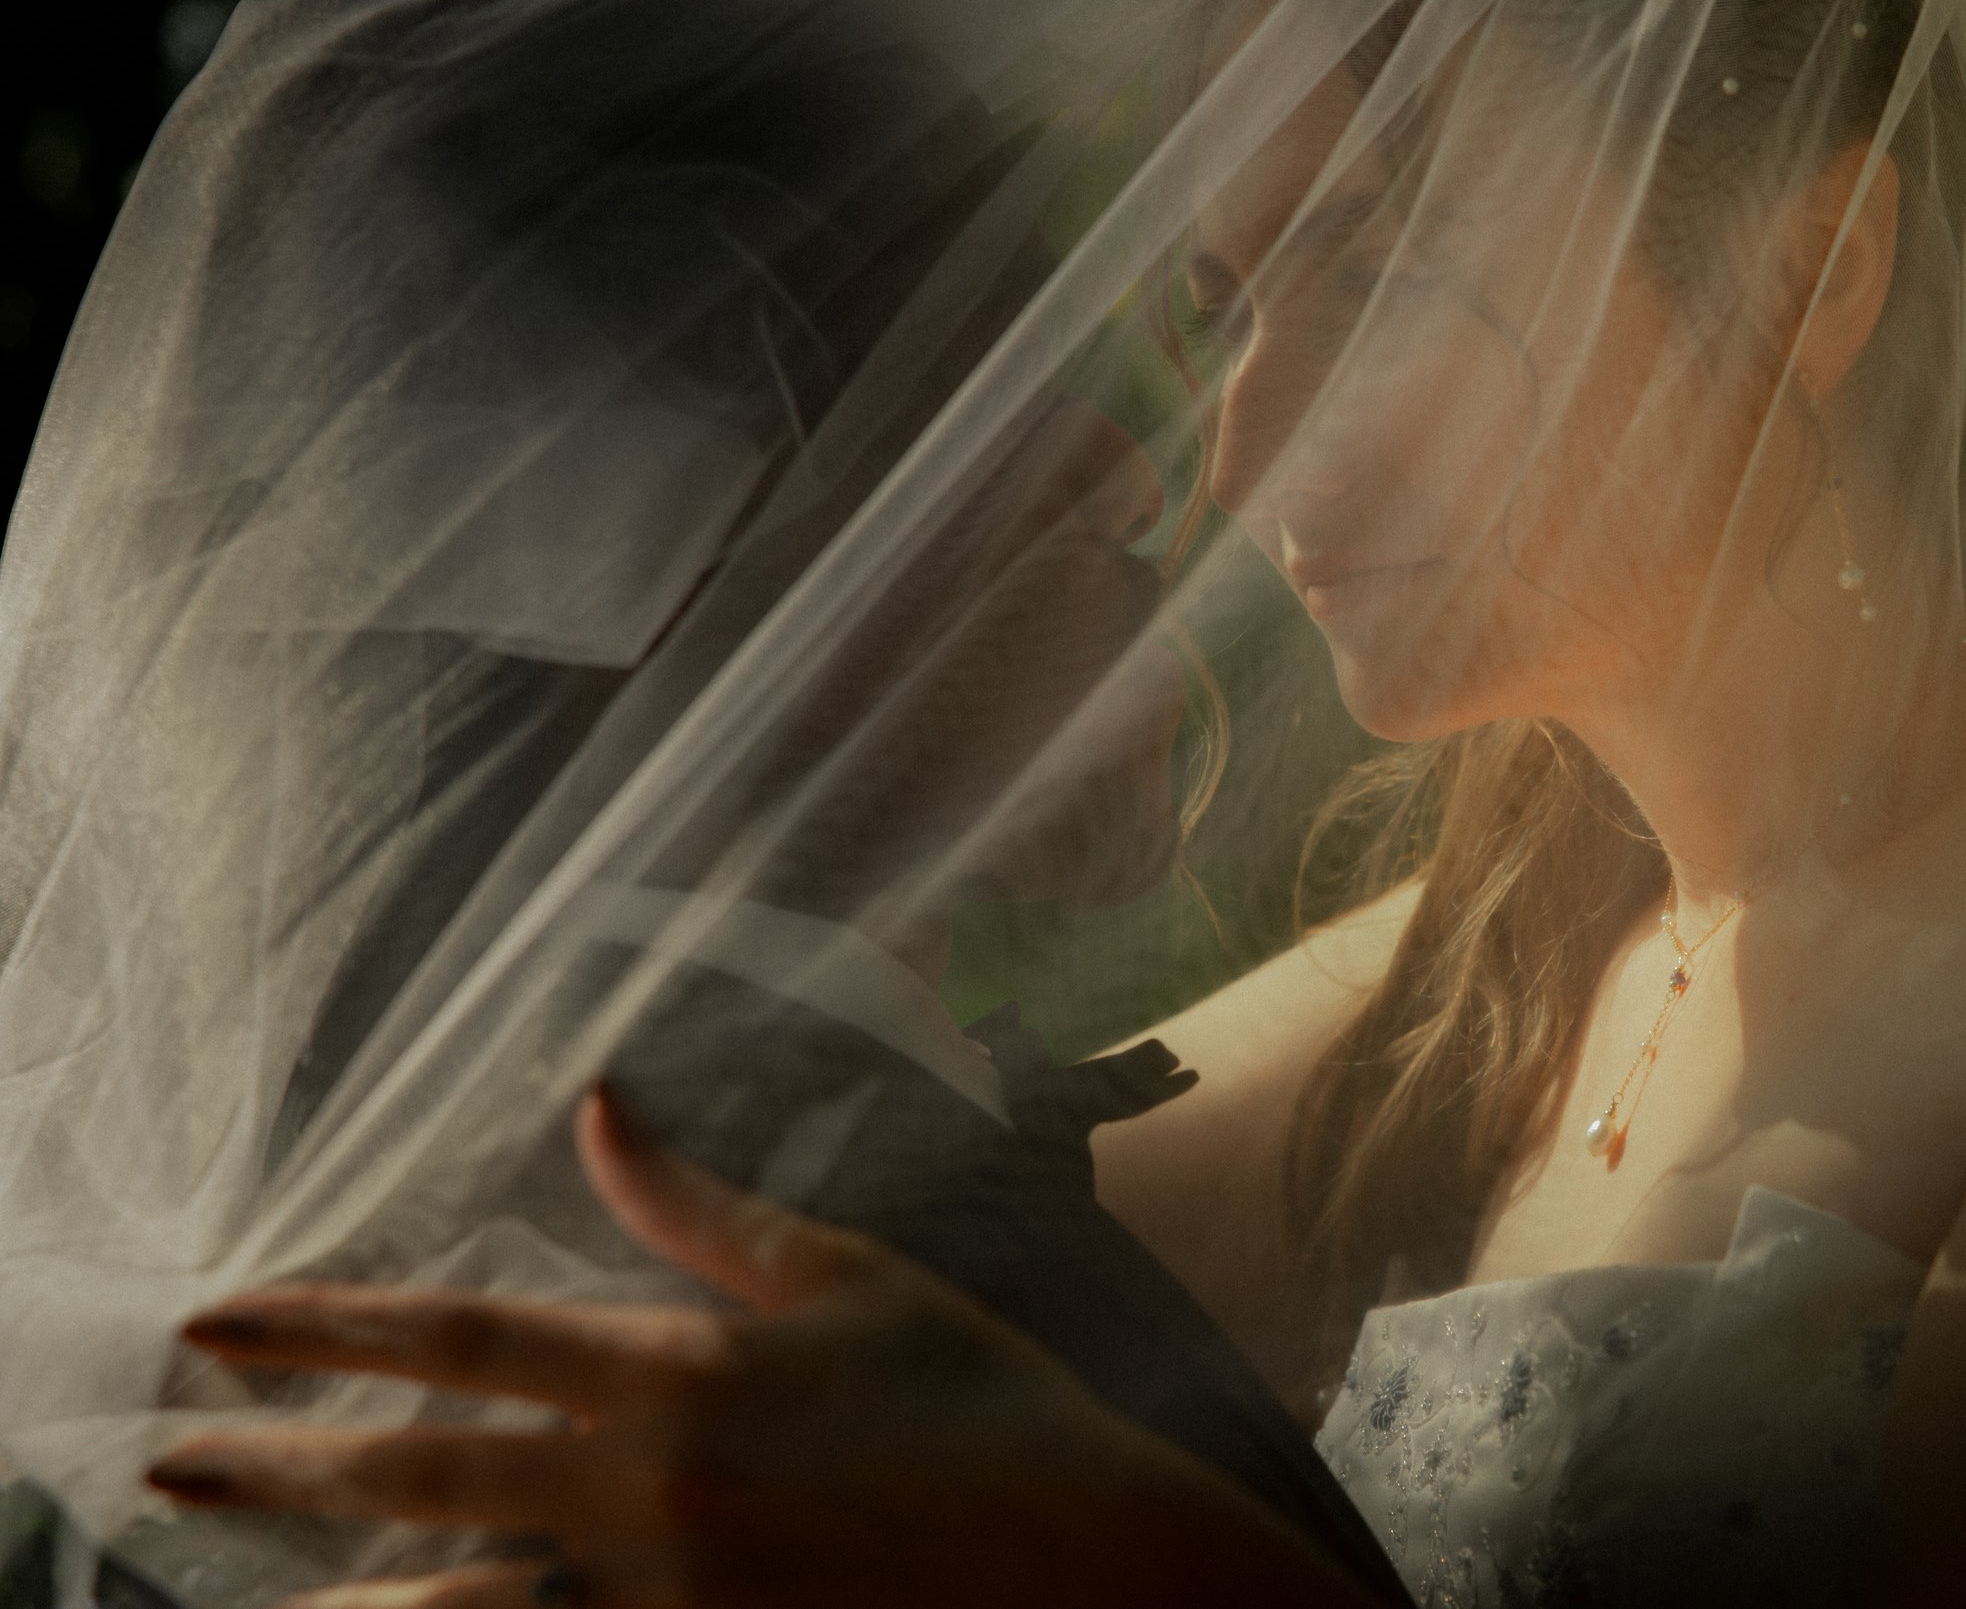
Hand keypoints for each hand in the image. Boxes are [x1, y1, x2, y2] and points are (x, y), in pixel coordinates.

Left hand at [148, 1087, 1372, 1608]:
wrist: (1097, 1565)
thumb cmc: (986, 1407)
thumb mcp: (853, 1282)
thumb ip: (707, 1210)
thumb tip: (603, 1109)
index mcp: (687, 1371)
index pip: (466, 1337)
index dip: (328, 1322)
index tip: (220, 1315)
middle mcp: (651, 1491)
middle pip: (421, 1475)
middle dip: (280, 1463)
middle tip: (167, 1457)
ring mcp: (669, 1600)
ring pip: (451, 1607)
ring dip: (331, 1602)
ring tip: (237, 1601)